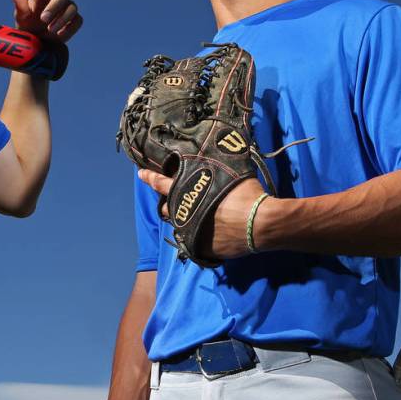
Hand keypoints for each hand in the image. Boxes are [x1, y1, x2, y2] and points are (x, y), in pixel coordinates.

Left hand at [11, 0, 82, 42]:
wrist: (35, 43)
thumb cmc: (27, 26)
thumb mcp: (21, 17)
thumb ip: (20, 6)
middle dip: (53, 7)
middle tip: (43, 19)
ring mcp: (68, 9)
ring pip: (72, 7)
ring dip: (62, 19)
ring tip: (50, 30)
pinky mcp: (74, 21)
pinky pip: (78, 21)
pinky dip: (69, 28)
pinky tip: (59, 35)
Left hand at [138, 169, 266, 259]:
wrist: (259, 222)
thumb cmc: (245, 193)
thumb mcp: (229, 172)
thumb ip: (216, 168)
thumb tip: (219, 152)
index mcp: (187, 191)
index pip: (162, 183)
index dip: (150, 178)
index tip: (141, 175)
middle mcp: (184, 212)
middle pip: (166, 208)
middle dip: (168, 204)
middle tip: (173, 200)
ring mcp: (190, 231)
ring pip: (178, 225)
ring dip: (182, 220)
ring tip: (191, 216)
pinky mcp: (200, 247)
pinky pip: (194, 241)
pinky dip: (199, 236)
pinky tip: (208, 232)